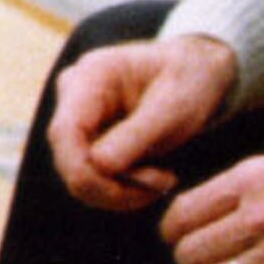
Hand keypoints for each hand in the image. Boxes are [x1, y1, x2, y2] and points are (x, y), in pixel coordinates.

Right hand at [50, 32, 237, 210]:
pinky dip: (121, 189)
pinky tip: (151, 180)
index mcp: (91, 75)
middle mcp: (74, 95)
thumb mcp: (174, 105)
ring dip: (119, 192)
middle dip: (112, 186)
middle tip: (162, 184)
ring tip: (162, 181)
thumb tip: (98, 165)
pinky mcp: (87, 139)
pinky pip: (91, 177)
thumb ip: (136, 134)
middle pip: (68, 158)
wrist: (197, 72)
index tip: (136, 188)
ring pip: (78, 175)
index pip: (65, 131)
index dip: (86, 169)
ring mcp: (77, 117)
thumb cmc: (188, 80)